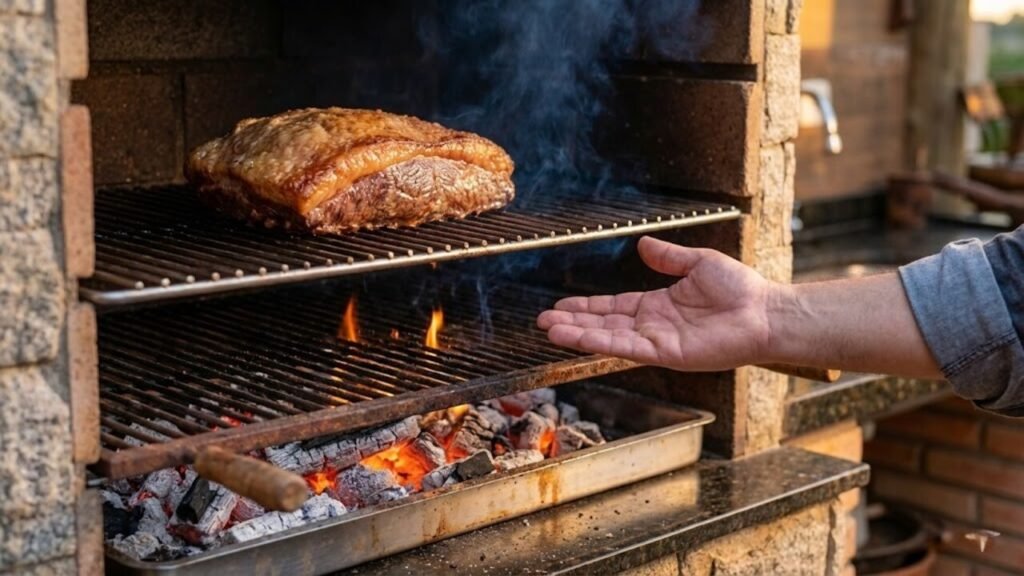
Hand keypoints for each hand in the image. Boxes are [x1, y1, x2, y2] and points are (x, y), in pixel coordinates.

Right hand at [536, 236, 776, 370]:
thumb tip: (643, 244)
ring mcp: (657, 341)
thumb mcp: (699, 263)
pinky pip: (626, 347)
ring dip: (578, 334)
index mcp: (658, 305)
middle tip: (543, 322)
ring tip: (549, 331)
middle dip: (572, 322)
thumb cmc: (741, 290)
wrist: (764, 312)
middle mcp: (653, 325)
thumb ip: (669, 257)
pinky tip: (577, 338)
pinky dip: (600, 343)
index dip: (586, 307)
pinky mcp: (665, 353)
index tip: (561, 306)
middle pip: (603, 323)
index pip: (613, 307)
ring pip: (608, 337)